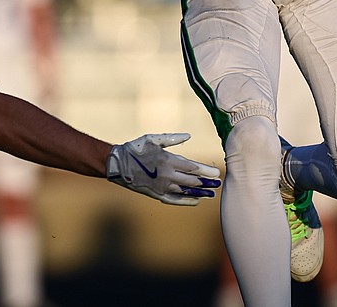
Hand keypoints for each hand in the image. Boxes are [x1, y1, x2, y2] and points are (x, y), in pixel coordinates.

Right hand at [106, 132, 220, 205]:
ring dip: (200, 193)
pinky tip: (196, 200)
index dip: (206, 171)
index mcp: (167, 160)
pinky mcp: (156, 194)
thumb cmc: (137, 148)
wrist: (118, 164)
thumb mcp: (154, 139)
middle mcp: (166, 175)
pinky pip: (175, 200)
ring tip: (212, 193)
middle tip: (218, 183)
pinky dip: (187, 201)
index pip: (193, 168)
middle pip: (192, 182)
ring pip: (186, 192)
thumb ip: (173, 138)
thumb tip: (189, 136)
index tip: (217, 172)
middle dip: (207, 183)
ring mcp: (162, 187)